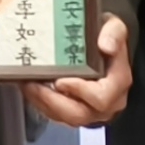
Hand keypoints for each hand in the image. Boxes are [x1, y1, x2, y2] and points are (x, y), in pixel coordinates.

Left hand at [26, 14, 131, 128]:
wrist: (105, 46)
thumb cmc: (108, 38)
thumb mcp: (115, 27)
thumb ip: (113, 33)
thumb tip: (106, 46)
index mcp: (118, 84)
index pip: (101, 97)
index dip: (80, 91)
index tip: (60, 80)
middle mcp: (107, 103)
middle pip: (79, 115)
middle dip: (52, 102)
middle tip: (33, 85)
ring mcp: (91, 111)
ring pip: (64, 118)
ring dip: (42, 103)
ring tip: (27, 84)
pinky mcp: (76, 112)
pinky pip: (57, 116)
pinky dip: (41, 103)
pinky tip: (30, 88)